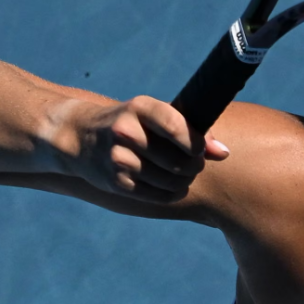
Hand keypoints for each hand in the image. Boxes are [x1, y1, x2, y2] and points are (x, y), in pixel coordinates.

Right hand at [65, 95, 229, 202]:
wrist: (80, 136)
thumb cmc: (133, 123)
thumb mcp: (155, 115)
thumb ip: (191, 129)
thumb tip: (223, 152)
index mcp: (140, 108)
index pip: (176, 127)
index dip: (197, 143)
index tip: (202, 150)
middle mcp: (126, 132)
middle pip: (179, 160)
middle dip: (195, 165)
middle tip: (194, 163)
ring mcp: (118, 158)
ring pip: (172, 180)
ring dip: (185, 181)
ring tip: (183, 174)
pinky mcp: (115, 182)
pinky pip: (159, 196)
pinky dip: (173, 193)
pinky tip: (172, 186)